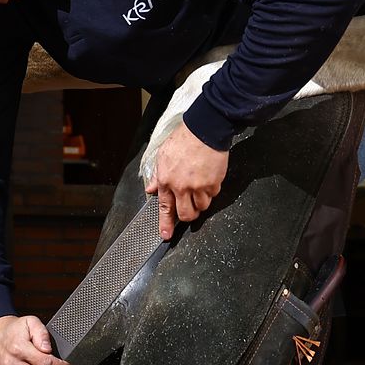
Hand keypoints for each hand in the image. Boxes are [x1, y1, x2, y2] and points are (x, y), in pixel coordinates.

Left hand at [145, 120, 228, 240]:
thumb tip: (151, 189)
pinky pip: (213, 195)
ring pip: (202, 207)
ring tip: (200, 187)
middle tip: (190, 209)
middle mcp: (182, 187)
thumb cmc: (184, 140)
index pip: (165, 208)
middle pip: (186, 214)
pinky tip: (208, 177)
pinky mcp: (213, 183)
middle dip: (189, 215)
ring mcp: (199, 187)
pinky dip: (211, 190)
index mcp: (167, 180)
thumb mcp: (163, 156)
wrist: (204, 130)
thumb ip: (158, 176)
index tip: (166, 235)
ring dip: (201, 201)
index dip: (166, 224)